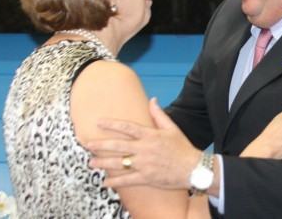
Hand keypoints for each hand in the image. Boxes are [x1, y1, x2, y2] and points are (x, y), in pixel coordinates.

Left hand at [86, 97, 202, 189]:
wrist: (193, 168)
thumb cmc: (182, 147)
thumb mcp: (172, 128)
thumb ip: (159, 115)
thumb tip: (152, 100)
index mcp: (150, 135)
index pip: (127, 128)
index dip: (112, 124)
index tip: (99, 122)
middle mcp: (144, 149)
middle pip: (118, 146)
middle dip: (101, 145)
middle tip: (88, 144)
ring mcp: (144, 164)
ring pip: (119, 163)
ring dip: (103, 163)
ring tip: (91, 163)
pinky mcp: (146, 177)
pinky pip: (127, 180)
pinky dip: (115, 182)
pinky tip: (105, 182)